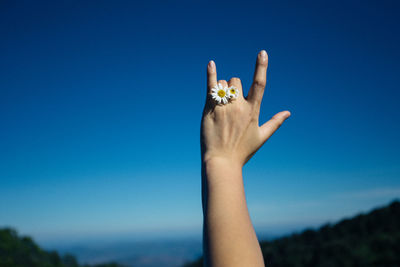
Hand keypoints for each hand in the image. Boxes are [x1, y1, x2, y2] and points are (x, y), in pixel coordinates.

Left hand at [201, 50, 290, 166]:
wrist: (221, 161)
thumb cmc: (242, 151)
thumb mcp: (261, 137)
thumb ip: (275, 122)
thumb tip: (288, 112)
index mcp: (253, 111)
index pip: (259, 84)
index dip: (261, 67)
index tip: (262, 53)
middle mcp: (238, 106)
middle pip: (236, 81)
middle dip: (234, 87)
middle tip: (230, 102)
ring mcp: (223, 107)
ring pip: (223, 84)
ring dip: (222, 89)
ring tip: (220, 103)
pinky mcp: (209, 109)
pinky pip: (210, 87)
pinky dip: (211, 74)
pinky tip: (211, 63)